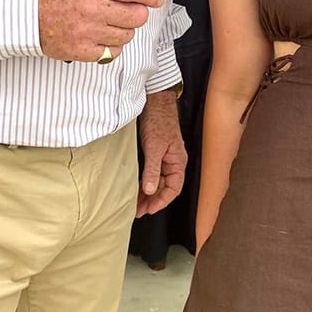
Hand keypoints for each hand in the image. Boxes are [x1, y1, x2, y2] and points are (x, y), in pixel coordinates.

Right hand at [38, 0, 164, 62]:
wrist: (25, 13)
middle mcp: (92, 8)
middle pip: (137, 16)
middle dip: (137, 10)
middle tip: (127, 7)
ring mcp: (87, 32)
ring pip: (127, 35)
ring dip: (124, 28)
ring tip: (110, 20)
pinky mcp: (82, 51)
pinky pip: (112, 52)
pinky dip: (111, 45)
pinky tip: (101, 34)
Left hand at [136, 90, 186, 216]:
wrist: (154, 101)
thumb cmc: (159, 120)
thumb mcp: (155, 147)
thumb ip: (153, 170)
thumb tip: (150, 191)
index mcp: (178, 162)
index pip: (173, 189)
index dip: (161, 201)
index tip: (148, 210)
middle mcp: (172, 162)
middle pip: (164, 187)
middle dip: (152, 200)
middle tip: (137, 210)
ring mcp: (163, 157)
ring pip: (156, 181)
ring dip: (146, 192)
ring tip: (133, 202)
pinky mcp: (154, 152)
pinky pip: (151, 172)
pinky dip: (143, 181)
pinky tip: (134, 186)